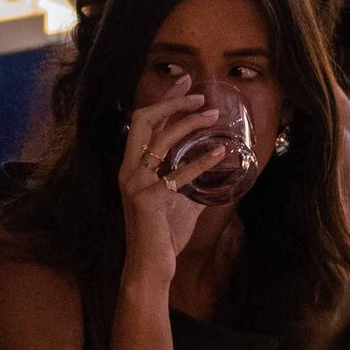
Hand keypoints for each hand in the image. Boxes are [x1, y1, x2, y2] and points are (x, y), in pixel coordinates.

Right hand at [118, 79, 239, 267]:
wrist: (150, 268)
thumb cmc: (163, 237)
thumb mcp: (179, 202)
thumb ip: (190, 182)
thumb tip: (216, 166)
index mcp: (132, 167)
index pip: (144, 123)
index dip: (164, 99)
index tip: (185, 81)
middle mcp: (128, 171)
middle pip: (144, 121)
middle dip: (172, 103)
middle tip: (201, 95)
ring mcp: (135, 184)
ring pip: (161, 141)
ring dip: (190, 125)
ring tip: (215, 118)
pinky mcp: (148, 200)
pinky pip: (177, 175)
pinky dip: (201, 161)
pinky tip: (220, 153)